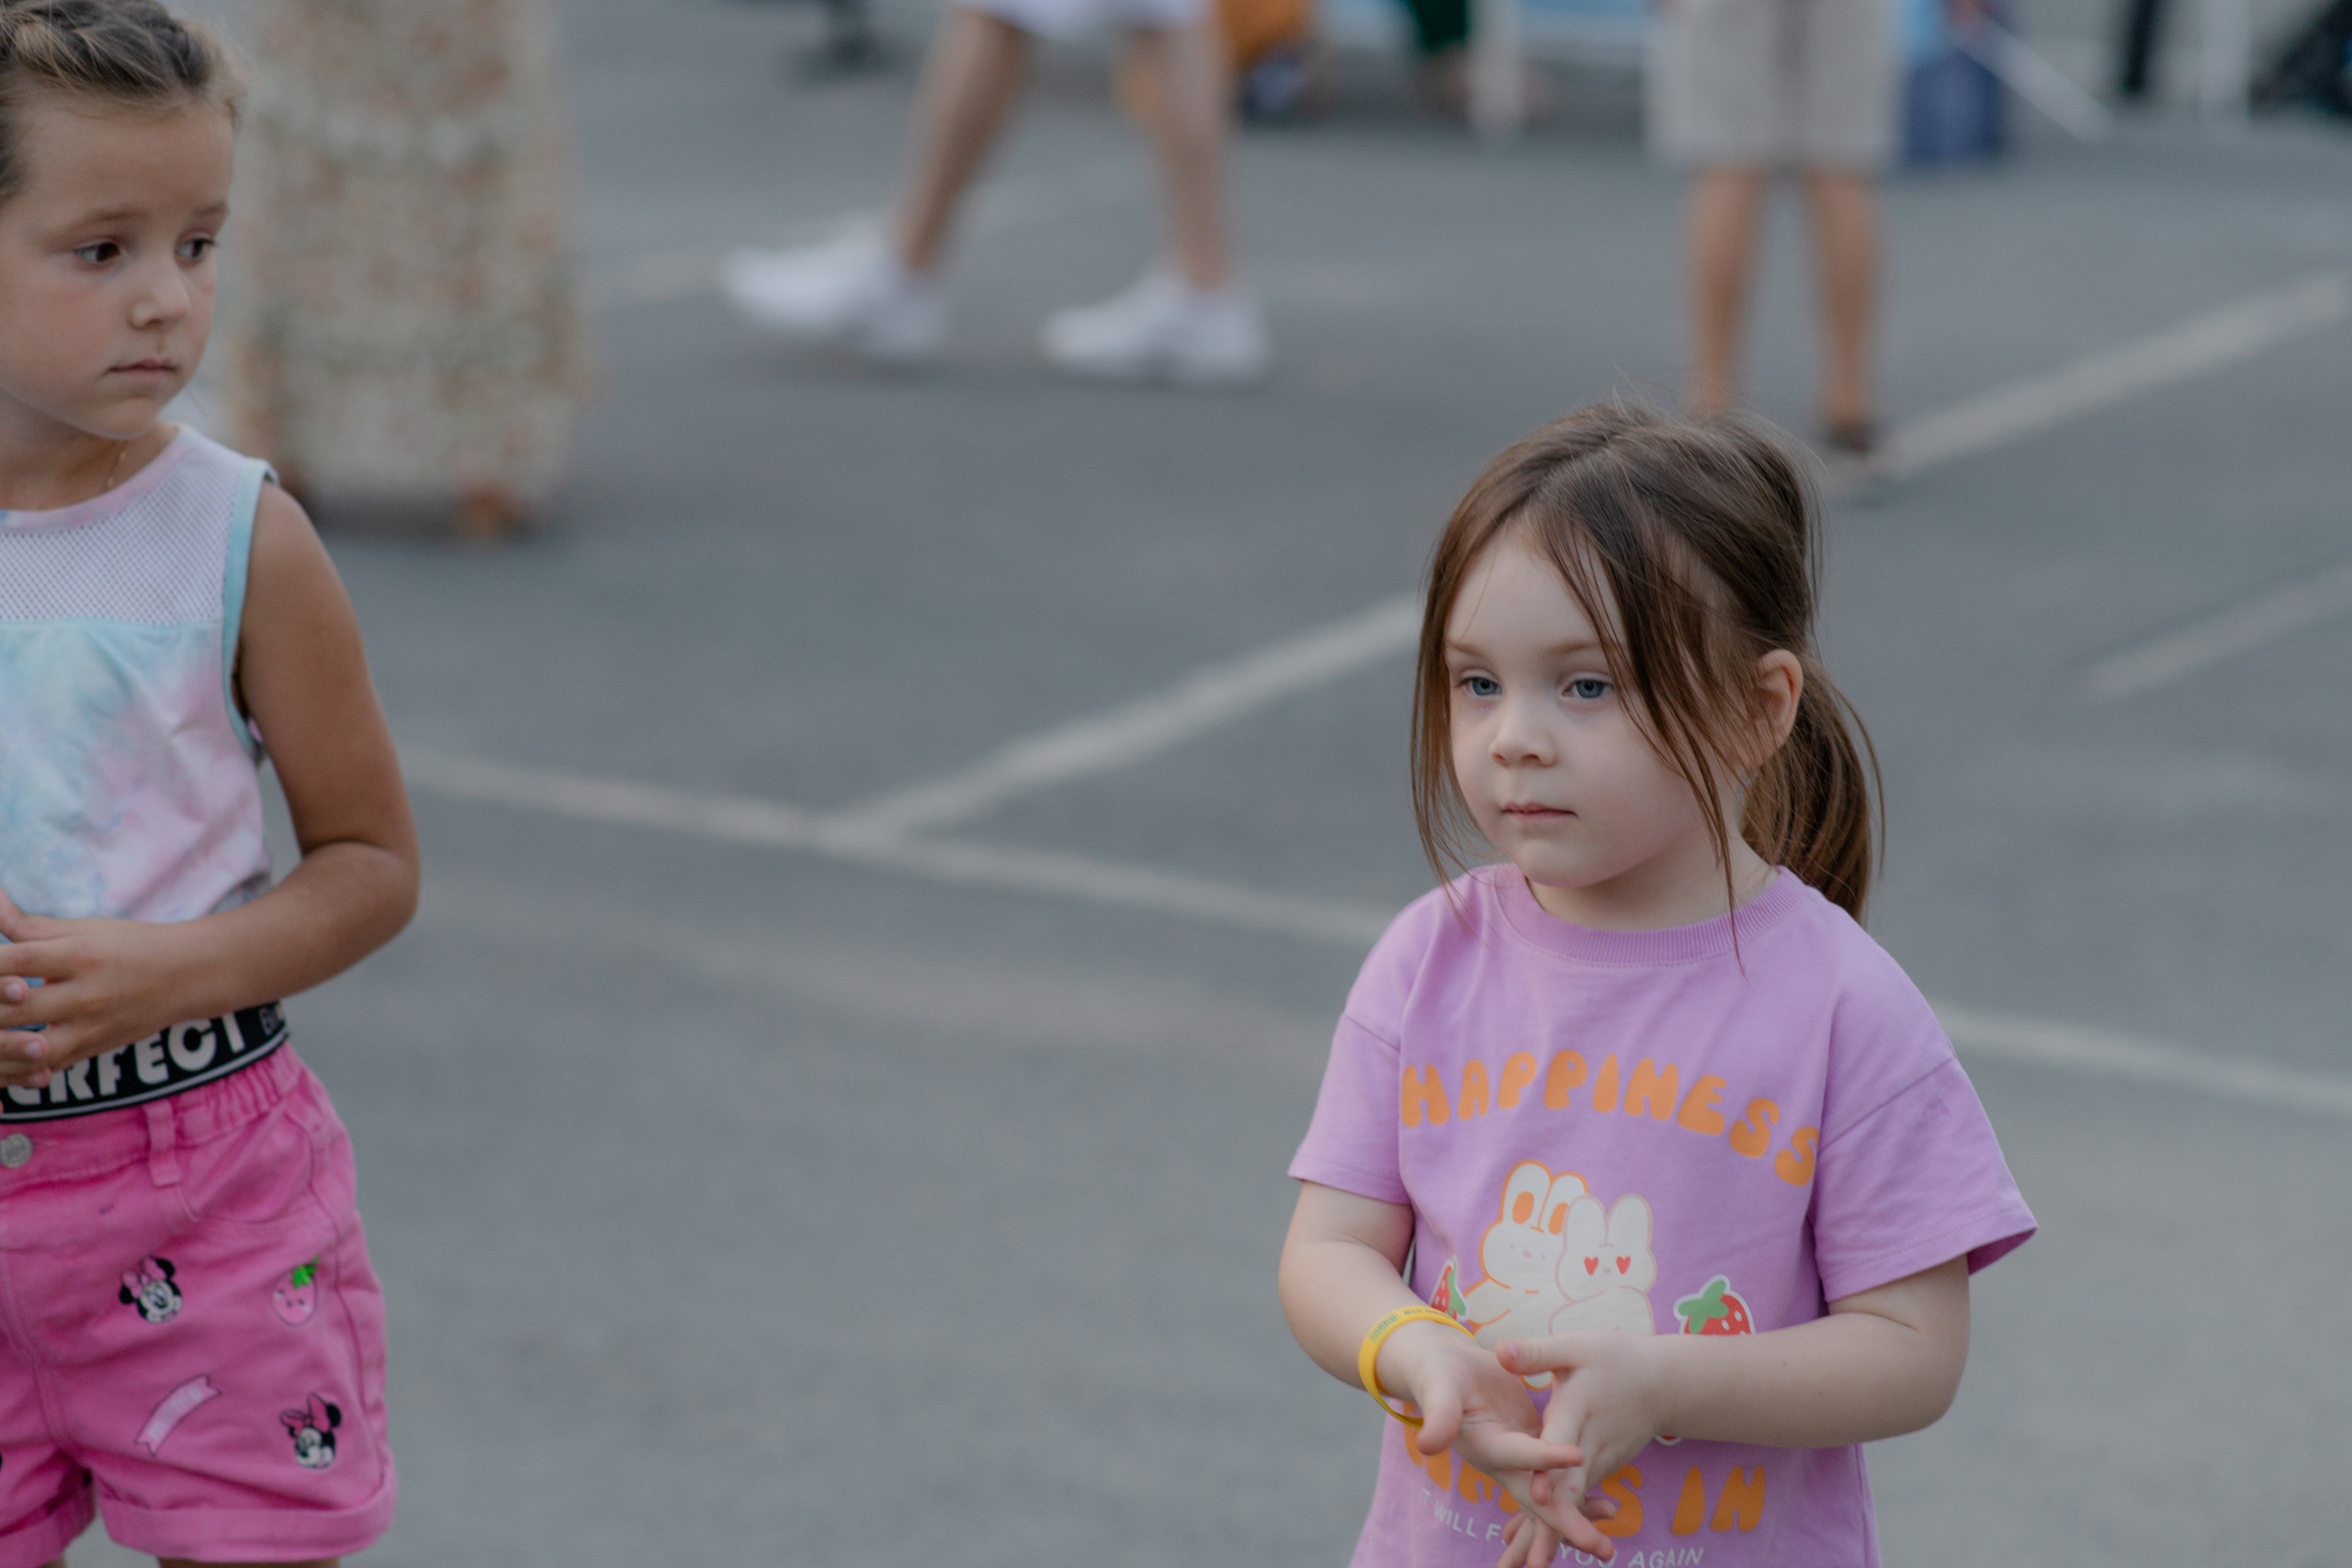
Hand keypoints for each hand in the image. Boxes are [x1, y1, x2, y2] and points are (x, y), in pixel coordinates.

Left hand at [0, 888, 191, 1085]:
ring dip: (0, 1045)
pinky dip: (20, 1070)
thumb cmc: (131, 946)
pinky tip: (4, 1058)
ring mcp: (90, 1028)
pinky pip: (47, 1068)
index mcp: (80, 956)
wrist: (188, 977)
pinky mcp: (91, 1050)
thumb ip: (29, 924)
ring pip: (29, 1050)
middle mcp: (86, 995)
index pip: (19, 960)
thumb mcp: (85, 929)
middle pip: (16, 1009)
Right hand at [1380, 1324, 1605, 1550]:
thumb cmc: (1438, 1374)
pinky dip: (1577, 1496)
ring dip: (1577, 1518)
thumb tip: (1426, 1444)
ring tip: (1607, 1545)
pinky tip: (1606, 1510)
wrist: (1445, 1373)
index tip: (1578, 1455)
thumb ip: (1439, 1414)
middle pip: (1537, 1499)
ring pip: (1549, 1497)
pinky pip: (1555, 1481)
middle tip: (1602, 1549)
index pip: (1519, 1454)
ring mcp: (1518, 1461)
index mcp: (1485, 1445)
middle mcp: (1503, 1462)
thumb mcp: (1439, 1389)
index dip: (1546, 1456)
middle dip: (1568, 1524)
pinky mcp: (1530, 1450)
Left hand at [1488, 1333, 1671, 1563]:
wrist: (1663, 1384)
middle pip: (1571, 1489)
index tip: (1540, 1495)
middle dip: (1557, 1526)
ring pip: (1574, 1504)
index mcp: (1579, 1410)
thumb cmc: (1614, 1359)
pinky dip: (1558, 1526)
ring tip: (1530, 1566)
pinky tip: (1534, 1551)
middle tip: (1537, 1563)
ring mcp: (1599, 1464)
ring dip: (1554, 1534)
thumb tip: (1500, 1353)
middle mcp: (1591, 1446)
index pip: (1563, 1444)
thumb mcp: (1576, 1348)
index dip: (1551, 1468)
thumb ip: (1537, 1354)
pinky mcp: (1599, 1472)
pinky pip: (1577, 1502)